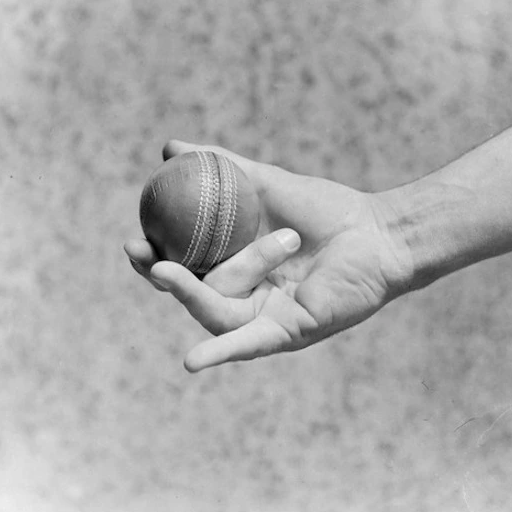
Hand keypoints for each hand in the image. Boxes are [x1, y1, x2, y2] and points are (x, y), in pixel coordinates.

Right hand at [125, 140, 413, 372]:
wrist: (377, 231)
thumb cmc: (325, 210)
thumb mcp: (264, 184)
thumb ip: (221, 167)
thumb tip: (169, 148)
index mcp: (232, 267)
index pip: (182, 267)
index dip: (152, 259)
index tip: (134, 238)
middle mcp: (242, 297)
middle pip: (190, 294)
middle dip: (161, 279)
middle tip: (140, 254)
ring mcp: (261, 319)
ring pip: (219, 304)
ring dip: (224, 274)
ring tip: (242, 249)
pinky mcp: (285, 335)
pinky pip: (247, 345)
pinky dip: (219, 354)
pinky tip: (191, 363)